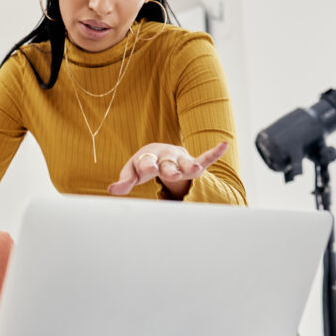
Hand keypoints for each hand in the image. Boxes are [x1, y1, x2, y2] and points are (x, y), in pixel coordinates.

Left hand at [108, 141, 228, 198]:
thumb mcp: (131, 172)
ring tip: (195, 167)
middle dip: (169, 169)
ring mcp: (180, 159)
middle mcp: (165, 157)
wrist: (156, 152)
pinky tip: (224, 145)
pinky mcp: (193, 162)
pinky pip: (205, 158)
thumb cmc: (142, 165)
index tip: (148, 170)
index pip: (146, 163)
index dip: (146, 166)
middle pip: (167, 164)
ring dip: (190, 164)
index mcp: (148, 158)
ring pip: (186, 162)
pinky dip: (214, 153)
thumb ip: (124, 181)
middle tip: (171, 174)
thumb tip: (112, 190)